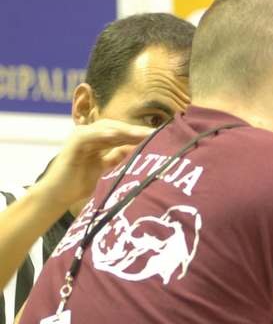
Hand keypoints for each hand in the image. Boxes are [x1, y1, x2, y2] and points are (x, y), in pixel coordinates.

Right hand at [36, 119, 152, 208]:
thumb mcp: (109, 170)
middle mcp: (92, 135)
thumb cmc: (83, 183)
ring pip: (106, 128)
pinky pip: (89, 135)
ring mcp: (81, 136)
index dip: (142, 135)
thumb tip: (141, 151)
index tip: (162, 137)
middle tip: (158, 133)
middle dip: (138, 130)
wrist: (59, 194)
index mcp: (101, 140)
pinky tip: (117, 135)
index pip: (124, 134)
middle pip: (118, 128)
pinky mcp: (73, 143)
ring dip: (125, 130)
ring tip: (143, 132)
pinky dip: (102, 134)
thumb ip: (121, 159)